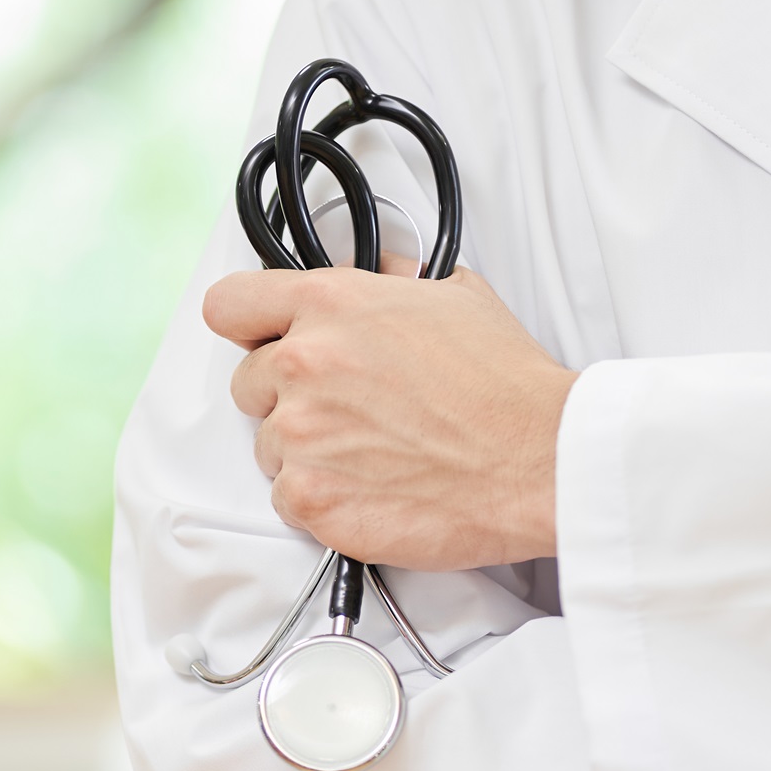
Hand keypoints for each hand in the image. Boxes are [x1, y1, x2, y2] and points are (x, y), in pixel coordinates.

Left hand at [202, 255, 575, 570]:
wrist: (540, 458)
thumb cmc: (504, 383)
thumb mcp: (452, 293)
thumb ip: (389, 277)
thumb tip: (369, 270)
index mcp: (328, 305)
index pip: (230, 304)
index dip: (247, 325)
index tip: (260, 339)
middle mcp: (303, 364)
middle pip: (249, 383)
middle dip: (289, 396)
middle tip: (348, 409)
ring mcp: (301, 434)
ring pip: (268, 445)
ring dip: (307, 451)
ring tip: (374, 452)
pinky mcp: (310, 498)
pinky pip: (286, 498)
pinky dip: (321, 499)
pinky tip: (373, 487)